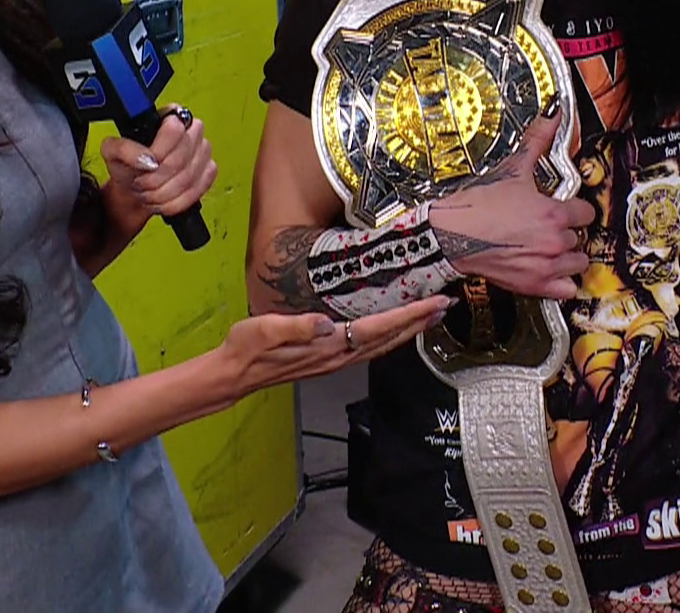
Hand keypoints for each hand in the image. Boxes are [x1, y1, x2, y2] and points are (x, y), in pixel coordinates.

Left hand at [101, 104, 217, 218]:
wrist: (138, 187)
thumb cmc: (129, 166)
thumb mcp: (112, 153)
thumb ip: (122, 148)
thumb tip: (145, 158)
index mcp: (169, 116)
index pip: (174, 129)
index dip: (157, 153)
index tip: (144, 165)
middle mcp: (192, 129)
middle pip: (180, 159)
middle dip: (156, 179)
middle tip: (142, 183)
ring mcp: (204, 150)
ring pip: (188, 178)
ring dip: (163, 193)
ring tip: (149, 192)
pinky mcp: (210, 170)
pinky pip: (196, 190)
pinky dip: (175, 202)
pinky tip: (164, 198)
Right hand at [219, 295, 453, 393]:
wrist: (234, 375)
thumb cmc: (246, 348)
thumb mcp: (266, 330)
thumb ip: (297, 327)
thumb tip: (325, 324)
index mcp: (327, 346)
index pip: (378, 328)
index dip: (408, 315)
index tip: (432, 303)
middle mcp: (337, 357)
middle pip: (389, 339)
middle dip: (419, 322)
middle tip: (445, 305)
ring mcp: (335, 362)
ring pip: (383, 346)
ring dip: (409, 331)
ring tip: (430, 316)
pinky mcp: (330, 361)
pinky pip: (370, 348)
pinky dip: (390, 337)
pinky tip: (395, 330)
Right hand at [429, 114, 595, 298]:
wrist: (451, 234)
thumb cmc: (477, 206)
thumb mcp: (513, 170)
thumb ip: (538, 141)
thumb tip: (552, 117)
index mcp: (553, 213)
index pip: (587, 212)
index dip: (575, 208)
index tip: (567, 209)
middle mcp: (554, 241)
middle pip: (581, 237)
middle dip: (567, 231)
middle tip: (550, 226)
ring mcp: (546, 266)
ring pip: (578, 262)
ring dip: (568, 255)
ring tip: (550, 247)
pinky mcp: (535, 286)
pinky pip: (567, 289)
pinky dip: (562, 282)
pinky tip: (548, 268)